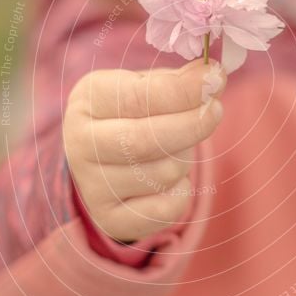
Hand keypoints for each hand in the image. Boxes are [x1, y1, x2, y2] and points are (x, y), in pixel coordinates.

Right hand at [63, 58, 225, 241]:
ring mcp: (92, 186)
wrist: (102, 161)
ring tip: (178, 147)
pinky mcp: (110, 219)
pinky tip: (170, 179)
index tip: (215, 78)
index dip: (182, 90)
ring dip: (185, 158)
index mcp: (87, 101)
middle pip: (145, 140)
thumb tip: (211, 76)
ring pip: (163, 173)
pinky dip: (182, 191)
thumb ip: (176, 81)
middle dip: (192, 124)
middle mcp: (80, 144)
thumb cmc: (130, 113)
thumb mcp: (144, 86)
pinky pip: (167, 208)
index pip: (137, 96)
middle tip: (215, 110)